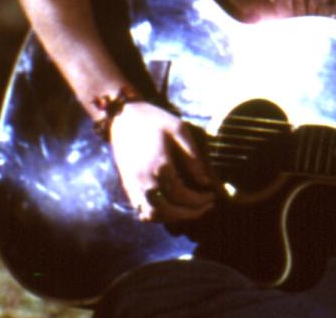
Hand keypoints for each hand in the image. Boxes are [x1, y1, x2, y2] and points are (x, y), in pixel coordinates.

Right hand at [108, 101, 215, 222]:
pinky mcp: (127, 187)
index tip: (212, 196)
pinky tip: (171, 208)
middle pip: (168, 212)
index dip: (200, 200)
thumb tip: (205, 181)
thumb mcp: (180, 130)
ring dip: (173, 218)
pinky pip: (141, 211)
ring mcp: (133, 186)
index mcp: (160, 166)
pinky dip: (157, 216)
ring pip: (153, 216)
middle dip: (189, 213)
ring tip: (190, 210)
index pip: (182, 195)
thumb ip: (193, 158)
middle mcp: (144, 181)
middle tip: (205, 207)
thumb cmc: (154, 120)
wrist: (123, 117)